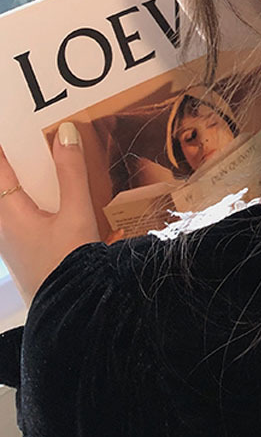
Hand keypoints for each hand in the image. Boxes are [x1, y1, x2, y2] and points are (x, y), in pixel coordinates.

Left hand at [0, 122, 100, 308]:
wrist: (70, 309)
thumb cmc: (69, 262)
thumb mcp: (77, 213)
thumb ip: (72, 172)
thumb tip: (64, 132)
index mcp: (10, 212)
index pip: (0, 169)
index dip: (3, 149)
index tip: (7, 127)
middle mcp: (3, 225)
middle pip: (1, 188)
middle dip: (9, 169)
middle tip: (19, 149)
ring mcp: (9, 241)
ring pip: (7, 203)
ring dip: (16, 186)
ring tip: (33, 172)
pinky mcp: (20, 252)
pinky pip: (15, 217)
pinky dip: (26, 202)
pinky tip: (46, 204)